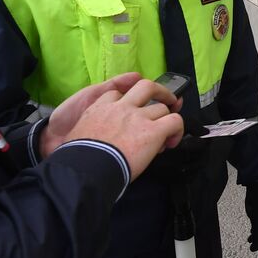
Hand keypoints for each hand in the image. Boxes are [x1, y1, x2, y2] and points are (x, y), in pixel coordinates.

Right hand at [55, 77, 183, 180]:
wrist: (84, 170)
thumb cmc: (79, 159)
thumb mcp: (80, 136)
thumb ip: (94, 130)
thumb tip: (105, 141)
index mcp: (100, 108)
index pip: (117, 94)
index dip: (130, 102)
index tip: (134, 112)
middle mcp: (120, 107)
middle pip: (145, 86)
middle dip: (160, 91)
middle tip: (167, 101)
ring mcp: (137, 117)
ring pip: (162, 108)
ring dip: (166, 119)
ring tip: (166, 134)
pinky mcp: (152, 131)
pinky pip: (174, 121)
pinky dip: (177, 130)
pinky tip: (172, 141)